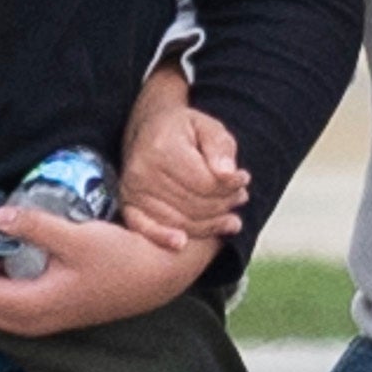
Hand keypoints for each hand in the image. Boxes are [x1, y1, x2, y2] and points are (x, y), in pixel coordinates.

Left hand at [0, 196, 217, 339]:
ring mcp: (35, 322)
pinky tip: (20, 255)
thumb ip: (35, 227)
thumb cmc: (121, 258)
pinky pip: (0, 304)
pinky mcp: (44, 314)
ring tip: (7, 244)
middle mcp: (26, 323)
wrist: (156, 278)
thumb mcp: (79, 237)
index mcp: (30, 308)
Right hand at [115, 70, 246, 249]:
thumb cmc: (184, 129)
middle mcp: (143, 172)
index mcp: (163, 149)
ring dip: (209, 224)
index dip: (229, 186)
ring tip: (231, 217)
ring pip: (179, 220)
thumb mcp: (208, 127)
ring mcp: (132, 190)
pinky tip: (181, 244)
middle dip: (224, 205)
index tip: (244, 179)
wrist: (150, 128)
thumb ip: (220, 148)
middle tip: (241, 197)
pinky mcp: (128, 204)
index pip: (204, 183)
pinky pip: (144, 228)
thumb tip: (229, 174)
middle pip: (194, 204)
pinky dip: (162, 238)